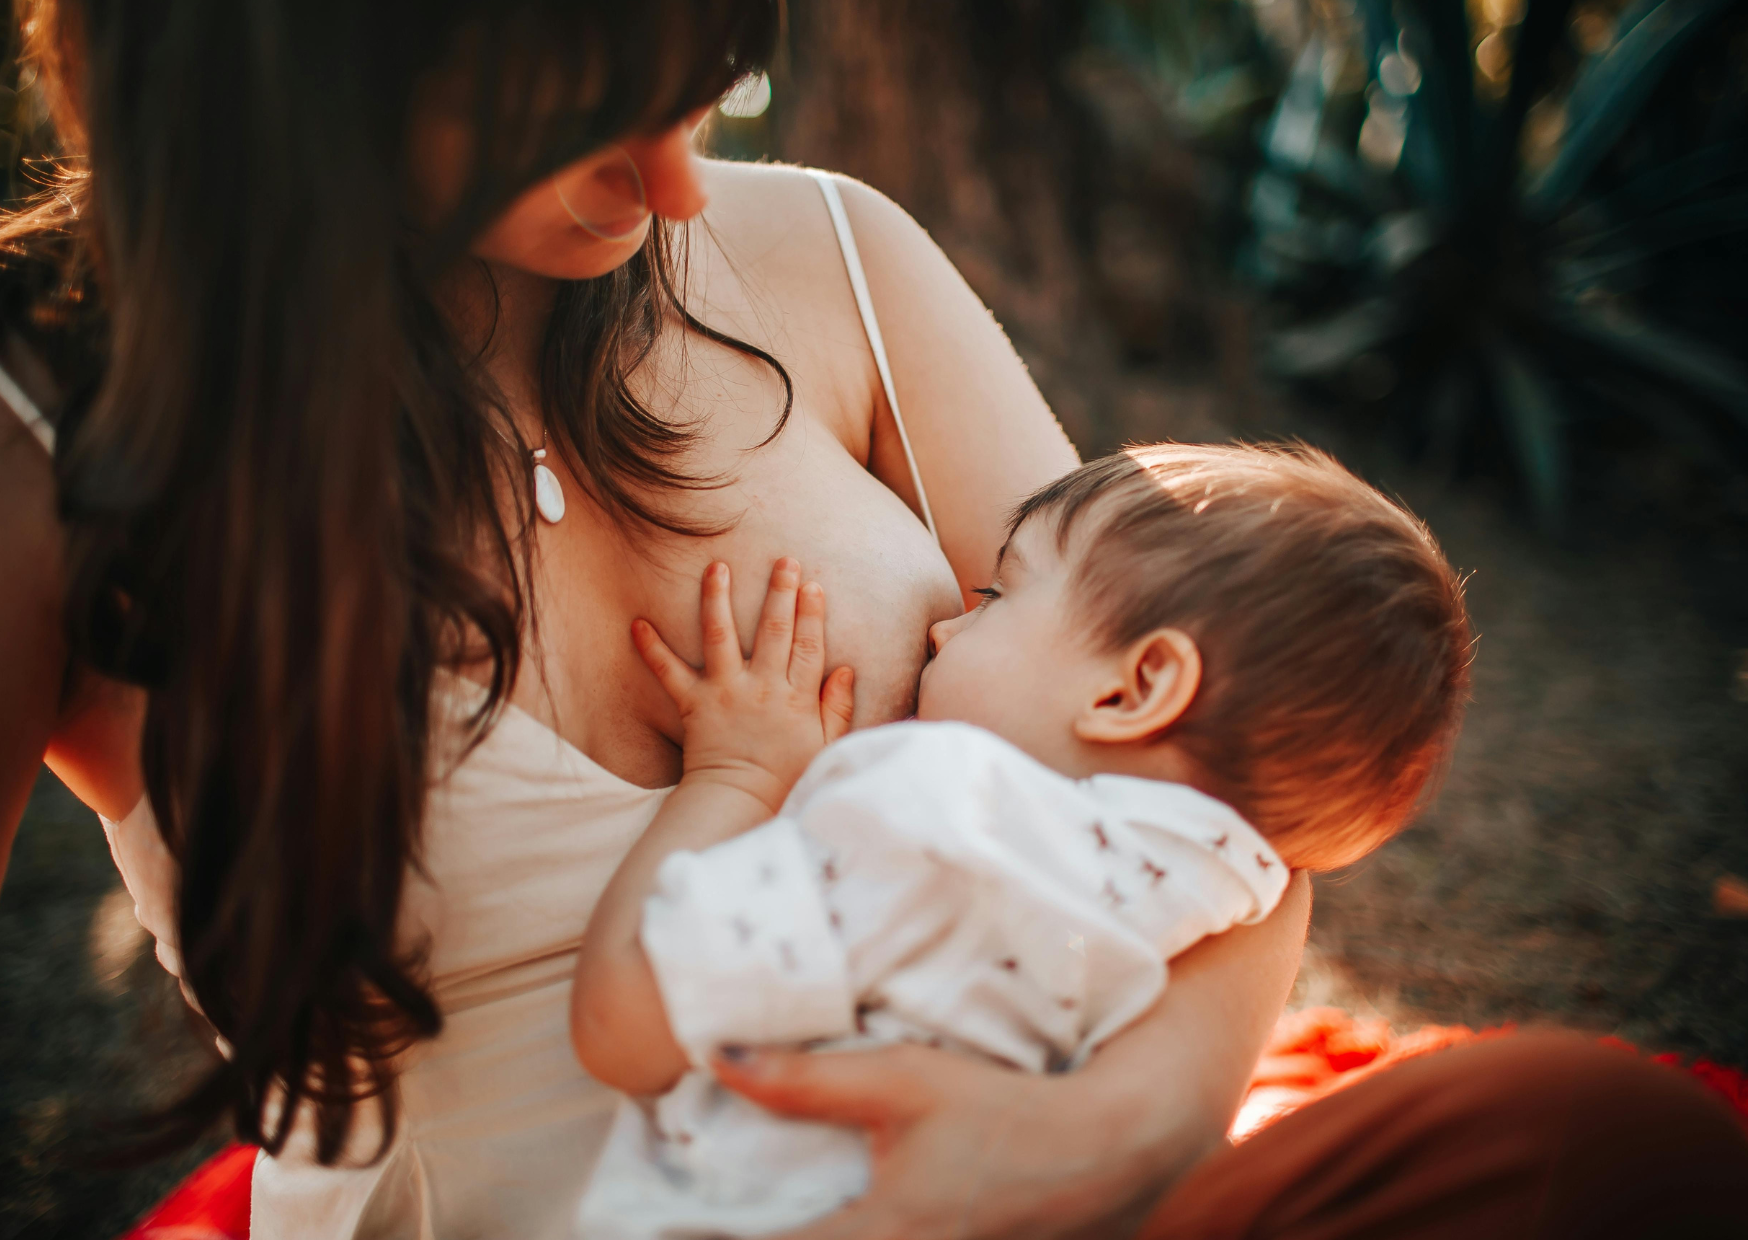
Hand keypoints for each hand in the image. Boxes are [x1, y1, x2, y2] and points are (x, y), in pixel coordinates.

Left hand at [633, 558, 855, 814]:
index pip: (808, 645)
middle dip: (779, 592)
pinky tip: (638, 623)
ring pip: (721, 636)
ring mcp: (725, 692)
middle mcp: (761, 687)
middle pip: (774, 631)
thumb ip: (838, 708)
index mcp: (796, 697)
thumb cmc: (785, 777)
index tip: (814, 584)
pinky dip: (652, 649)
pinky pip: (669, 673)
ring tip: (717, 567)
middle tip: (783, 561)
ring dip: (718, 599)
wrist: (738, 802)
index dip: (812, 614)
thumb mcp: (825, 746)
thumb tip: (847, 669)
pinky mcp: (694, 704)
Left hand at [712, 1045, 1169, 1239]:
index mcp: (879, 1238)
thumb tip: (720, 1056)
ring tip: (757, 1216)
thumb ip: (806, 1079)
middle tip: (696, 1222)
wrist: (1116, 1150)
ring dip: (809, 1239)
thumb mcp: (907, 1080)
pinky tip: (847, 1223)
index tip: (655, 1225)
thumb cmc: (1009, 1110)